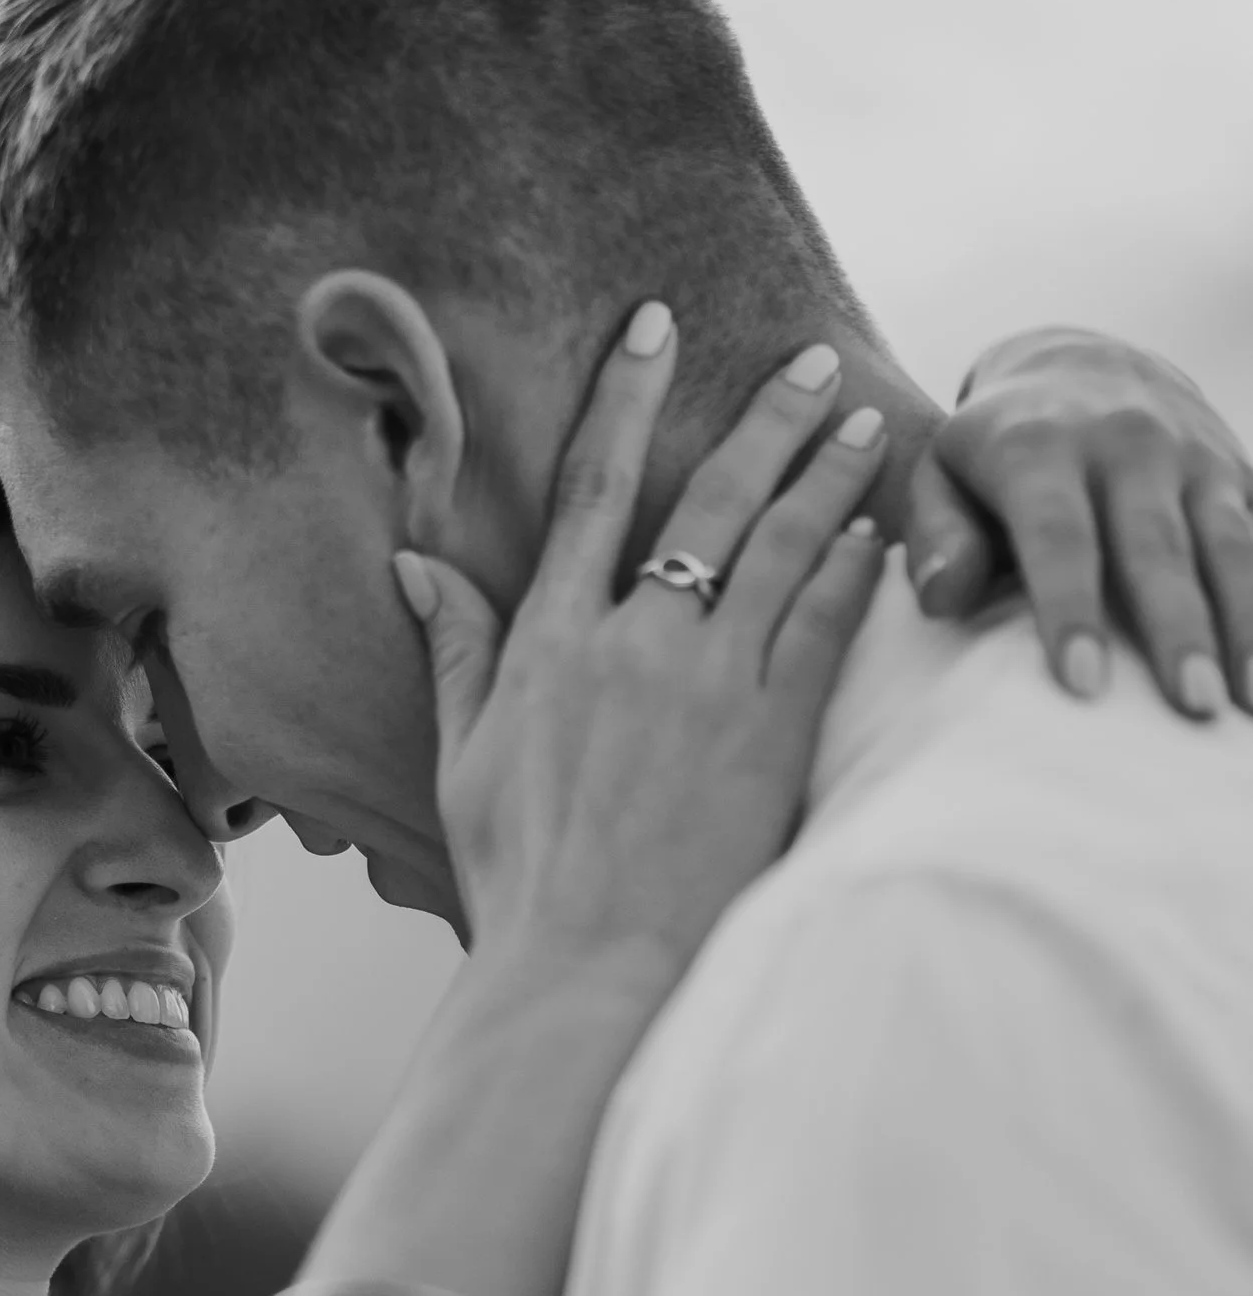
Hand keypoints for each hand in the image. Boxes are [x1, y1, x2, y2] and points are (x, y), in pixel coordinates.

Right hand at [397, 307, 886, 984]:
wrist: (589, 969)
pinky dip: (853, 570)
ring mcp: (710, 686)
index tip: (654, 326)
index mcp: (551, 641)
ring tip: (869, 421)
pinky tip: (880, 530)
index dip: (627, 396)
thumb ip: (456, 652)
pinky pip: (822, 628)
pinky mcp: (772, 735)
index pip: (595, 487)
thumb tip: (413, 564)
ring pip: (783, 549)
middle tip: (809, 358)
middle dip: (765, 419)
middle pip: (712, 498)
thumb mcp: (463, 757)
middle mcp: (634, 644)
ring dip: (829, 477)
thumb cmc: (519, 876)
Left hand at [906, 326, 1252, 717]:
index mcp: (1039, 446)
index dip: (1070, 608)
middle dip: (1177, 630)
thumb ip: (936, 534)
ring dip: (1245, 625)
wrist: (1082, 357)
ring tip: (1248, 703)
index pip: (1058, 535)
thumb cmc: (996, 445)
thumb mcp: (942, 472)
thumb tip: (943, 599)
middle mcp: (1126, 442)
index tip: (1080, 684)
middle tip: (1193, 707)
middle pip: (1156, 547)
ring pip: (1228, 544)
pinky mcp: (1237, 468)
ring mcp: (1193, 454)